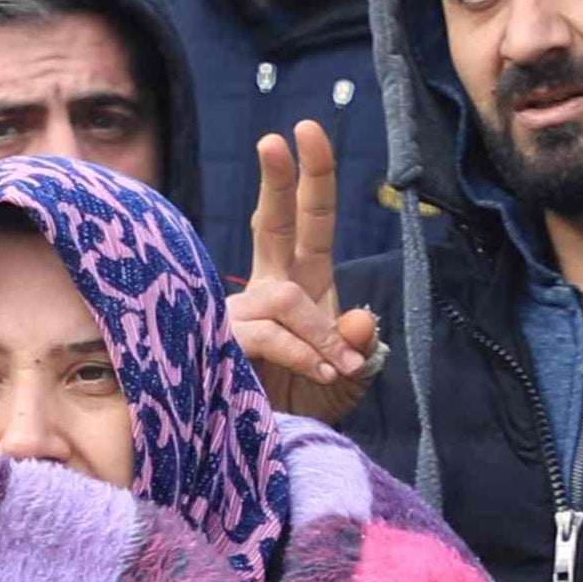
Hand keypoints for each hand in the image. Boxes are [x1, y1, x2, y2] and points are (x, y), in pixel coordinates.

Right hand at [226, 127, 382, 422]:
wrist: (273, 451)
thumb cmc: (308, 408)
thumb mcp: (348, 382)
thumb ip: (358, 351)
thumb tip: (360, 318)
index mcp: (304, 285)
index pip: (309, 222)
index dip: (311, 178)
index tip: (306, 130)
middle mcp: (270, 289)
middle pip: (273, 223)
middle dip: (277, 181)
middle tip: (275, 139)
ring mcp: (242, 313)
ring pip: (282, 297)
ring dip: (317, 332)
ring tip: (333, 370)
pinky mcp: (222, 342)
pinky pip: (264, 334)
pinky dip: (298, 353)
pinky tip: (318, 373)